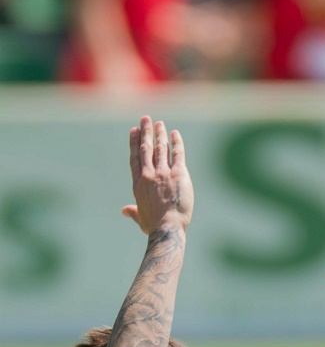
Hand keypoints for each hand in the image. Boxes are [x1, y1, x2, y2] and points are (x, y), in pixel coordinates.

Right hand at [121, 116, 193, 233]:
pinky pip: (177, 154)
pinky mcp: (179, 174)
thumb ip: (133, 211)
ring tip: (159, 123)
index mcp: (138, 183)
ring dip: (160, 134)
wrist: (167, 227)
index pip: (135, 158)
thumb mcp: (140, 218)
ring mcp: (163, 173)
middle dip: (145, 132)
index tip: (134, 131)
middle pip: (146, 148)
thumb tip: (124, 211)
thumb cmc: (154, 225)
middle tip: (145, 119)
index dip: (134, 143)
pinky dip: (176, 143)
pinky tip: (175, 134)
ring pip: (160, 148)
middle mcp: (149, 175)